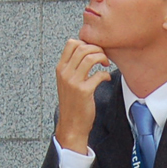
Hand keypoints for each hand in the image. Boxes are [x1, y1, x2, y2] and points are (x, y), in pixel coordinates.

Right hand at [55, 39, 111, 153]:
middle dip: (97, 49)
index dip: (86, 42)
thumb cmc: (72, 103)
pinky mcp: (84, 91)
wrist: (71, 124)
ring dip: (102, 58)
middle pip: (83, 48)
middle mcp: (65, 73)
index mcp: (60, 68)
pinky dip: (106, 75)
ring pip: (91, 58)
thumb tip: (86, 50)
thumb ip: (73, 67)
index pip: (71, 43)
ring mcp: (73, 82)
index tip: (94, 50)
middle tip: (103, 58)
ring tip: (105, 65)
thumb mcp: (67, 82)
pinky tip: (106, 79)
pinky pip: (99, 75)